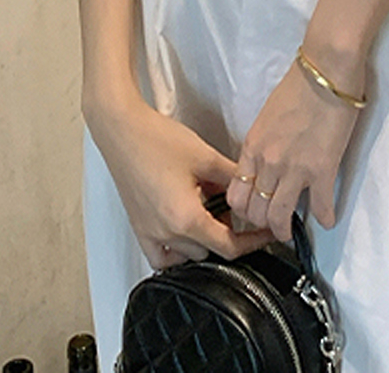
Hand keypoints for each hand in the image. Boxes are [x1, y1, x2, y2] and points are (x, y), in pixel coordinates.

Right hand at [96, 101, 270, 269]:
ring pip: (187, 254)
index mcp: (186, 219)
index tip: (265, 234)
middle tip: (232, 207)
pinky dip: (176, 250)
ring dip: (203, 239)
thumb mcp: (205, 156)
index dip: (253, 241)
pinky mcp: (139, 228)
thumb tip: (253, 190)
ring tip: (208, 209)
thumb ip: (233, 178)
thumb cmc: (157, 139)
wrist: (123, 130)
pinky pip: (161, 256)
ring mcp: (150, 234)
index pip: (228, 246)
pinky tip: (184, 230)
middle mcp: (166, 234)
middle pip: (209, 251)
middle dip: (226, 232)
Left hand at [226, 58, 361, 242]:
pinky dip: (324, 218)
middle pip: (254, 212)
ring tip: (291, 231)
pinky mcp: (322, 171)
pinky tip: (327, 219)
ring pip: (279, 217)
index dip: (243, 210)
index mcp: (252, 147)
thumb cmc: (297, 87)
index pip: (236, 194)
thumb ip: (262, 145)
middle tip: (271, 225)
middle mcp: (268, 163)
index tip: (252, 212)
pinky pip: (320, 208)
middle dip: (261, 224)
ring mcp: (294, 170)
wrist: (326, 72)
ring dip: (284, 229)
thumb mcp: (266, 117)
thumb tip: (265, 166)